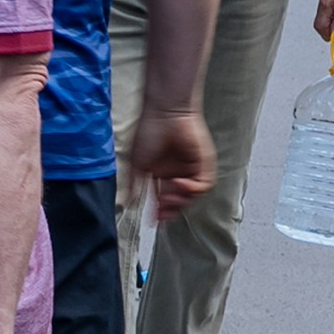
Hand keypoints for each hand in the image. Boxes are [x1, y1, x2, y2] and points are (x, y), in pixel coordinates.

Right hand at [124, 100, 214, 222]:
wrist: (164, 113)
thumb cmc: (148, 132)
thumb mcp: (136, 164)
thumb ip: (134, 185)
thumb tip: (129, 204)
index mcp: (161, 173)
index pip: (164, 198)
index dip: (160, 211)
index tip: (154, 220)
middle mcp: (177, 173)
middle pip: (179, 201)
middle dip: (171, 210)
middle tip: (162, 214)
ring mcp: (191, 169)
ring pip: (192, 196)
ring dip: (181, 201)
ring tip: (169, 199)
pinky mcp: (203, 164)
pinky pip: (204, 184)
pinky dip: (192, 189)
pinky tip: (180, 184)